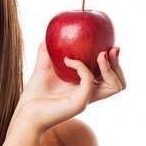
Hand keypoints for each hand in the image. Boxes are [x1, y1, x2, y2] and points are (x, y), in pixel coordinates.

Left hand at [10, 41, 125, 134]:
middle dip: (117, 64)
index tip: (108, 45)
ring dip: (109, 66)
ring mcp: (86, 99)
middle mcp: (90, 94)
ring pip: (114, 86)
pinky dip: (81, 66)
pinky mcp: (79, 103)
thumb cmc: (35, 94)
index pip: (111, 77)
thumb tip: (50, 33)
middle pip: (119, 83)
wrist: (26, 113)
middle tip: (109, 49)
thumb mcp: (44, 67)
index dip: (114, 62)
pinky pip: (89, 81)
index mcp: (86, 87)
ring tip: (99, 54)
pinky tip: (67, 60)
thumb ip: (49, 51)